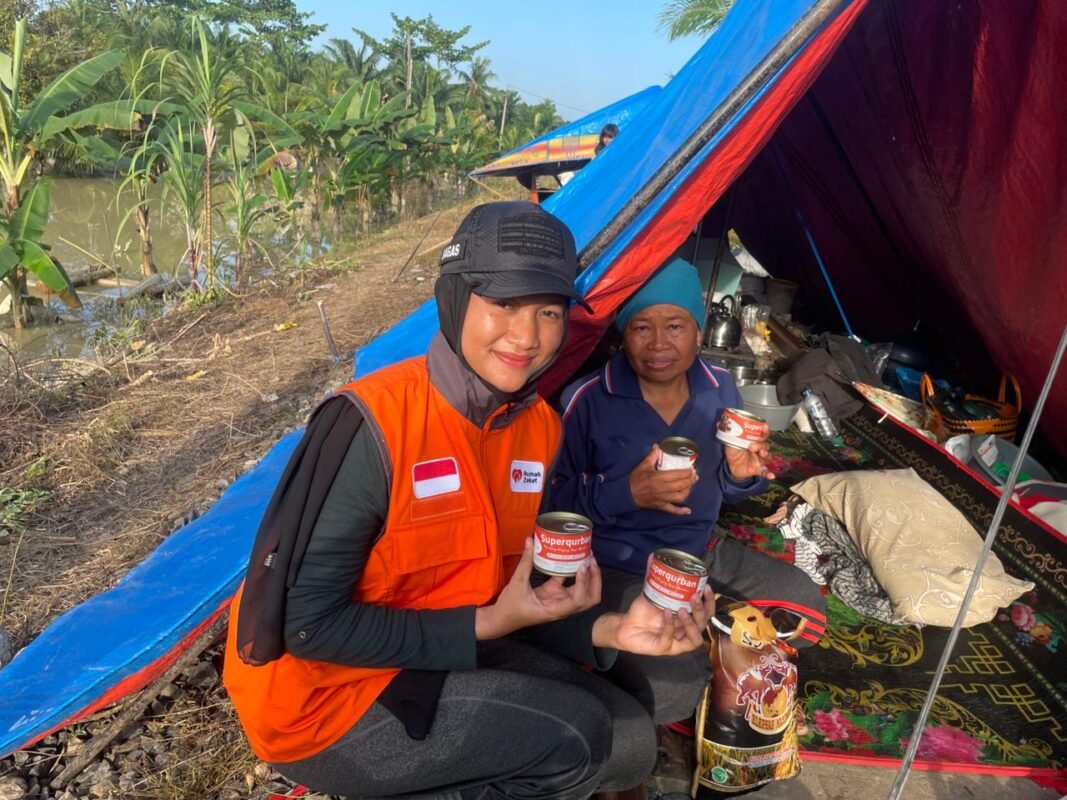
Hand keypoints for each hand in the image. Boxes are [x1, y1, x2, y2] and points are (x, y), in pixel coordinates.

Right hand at [475, 538, 601, 639]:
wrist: (502, 619)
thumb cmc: (510, 608)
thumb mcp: (517, 584)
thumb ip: (525, 562)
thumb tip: (531, 541)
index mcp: (555, 610)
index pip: (578, 600)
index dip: (584, 583)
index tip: (582, 565)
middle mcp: (562, 606)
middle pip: (589, 598)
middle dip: (594, 580)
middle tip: (591, 560)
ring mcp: (559, 600)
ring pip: (582, 591)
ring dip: (588, 576)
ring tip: (587, 557)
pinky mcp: (554, 593)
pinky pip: (568, 583)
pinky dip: (573, 572)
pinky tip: (573, 557)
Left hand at [593, 587, 714, 655]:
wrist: (625, 625)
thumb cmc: (643, 611)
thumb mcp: (651, 592)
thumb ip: (654, 576)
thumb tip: (654, 556)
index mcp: (688, 617)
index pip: (706, 612)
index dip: (710, 601)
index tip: (707, 587)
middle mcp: (686, 631)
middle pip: (704, 624)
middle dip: (702, 610)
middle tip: (694, 596)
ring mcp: (677, 642)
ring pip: (695, 639)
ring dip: (691, 624)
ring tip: (682, 609)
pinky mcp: (664, 649)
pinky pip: (670, 640)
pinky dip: (669, 627)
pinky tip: (666, 614)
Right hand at [628, 446, 697, 514]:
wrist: (627, 494)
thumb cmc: (635, 479)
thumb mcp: (643, 465)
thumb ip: (652, 455)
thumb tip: (657, 446)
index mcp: (660, 478)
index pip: (679, 474)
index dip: (687, 471)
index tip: (691, 468)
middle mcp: (664, 489)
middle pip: (682, 485)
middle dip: (691, 479)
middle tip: (694, 475)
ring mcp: (663, 499)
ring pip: (681, 497)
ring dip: (688, 491)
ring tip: (691, 485)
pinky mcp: (661, 506)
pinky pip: (673, 510)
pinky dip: (681, 511)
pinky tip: (688, 510)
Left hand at [724, 423, 775, 480]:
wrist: (731, 466)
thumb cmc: (734, 451)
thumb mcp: (730, 442)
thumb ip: (728, 433)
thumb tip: (719, 422)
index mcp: (754, 441)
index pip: (762, 434)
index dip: (765, 430)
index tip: (764, 427)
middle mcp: (759, 449)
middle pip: (765, 445)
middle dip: (761, 444)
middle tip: (752, 446)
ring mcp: (759, 459)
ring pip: (767, 456)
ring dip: (766, 454)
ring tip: (761, 454)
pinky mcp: (757, 469)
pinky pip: (765, 471)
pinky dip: (769, 474)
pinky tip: (771, 476)